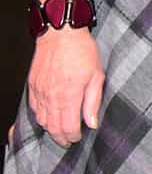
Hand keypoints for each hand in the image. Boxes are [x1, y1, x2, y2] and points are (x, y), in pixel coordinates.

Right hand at [27, 29, 103, 146]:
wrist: (61, 33)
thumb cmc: (81, 50)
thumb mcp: (96, 74)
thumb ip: (93, 101)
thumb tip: (91, 123)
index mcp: (69, 95)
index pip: (68, 127)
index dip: (73, 137)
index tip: (78, 138)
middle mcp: (51, 97)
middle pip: (53, 128)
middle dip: (61, 138)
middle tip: (69, 141)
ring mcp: (40, 92)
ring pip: (42, 121)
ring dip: (51, 129)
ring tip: (60, 131)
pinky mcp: (33, 86)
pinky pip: (34, 109)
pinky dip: (41, 117)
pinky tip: (48, 117)